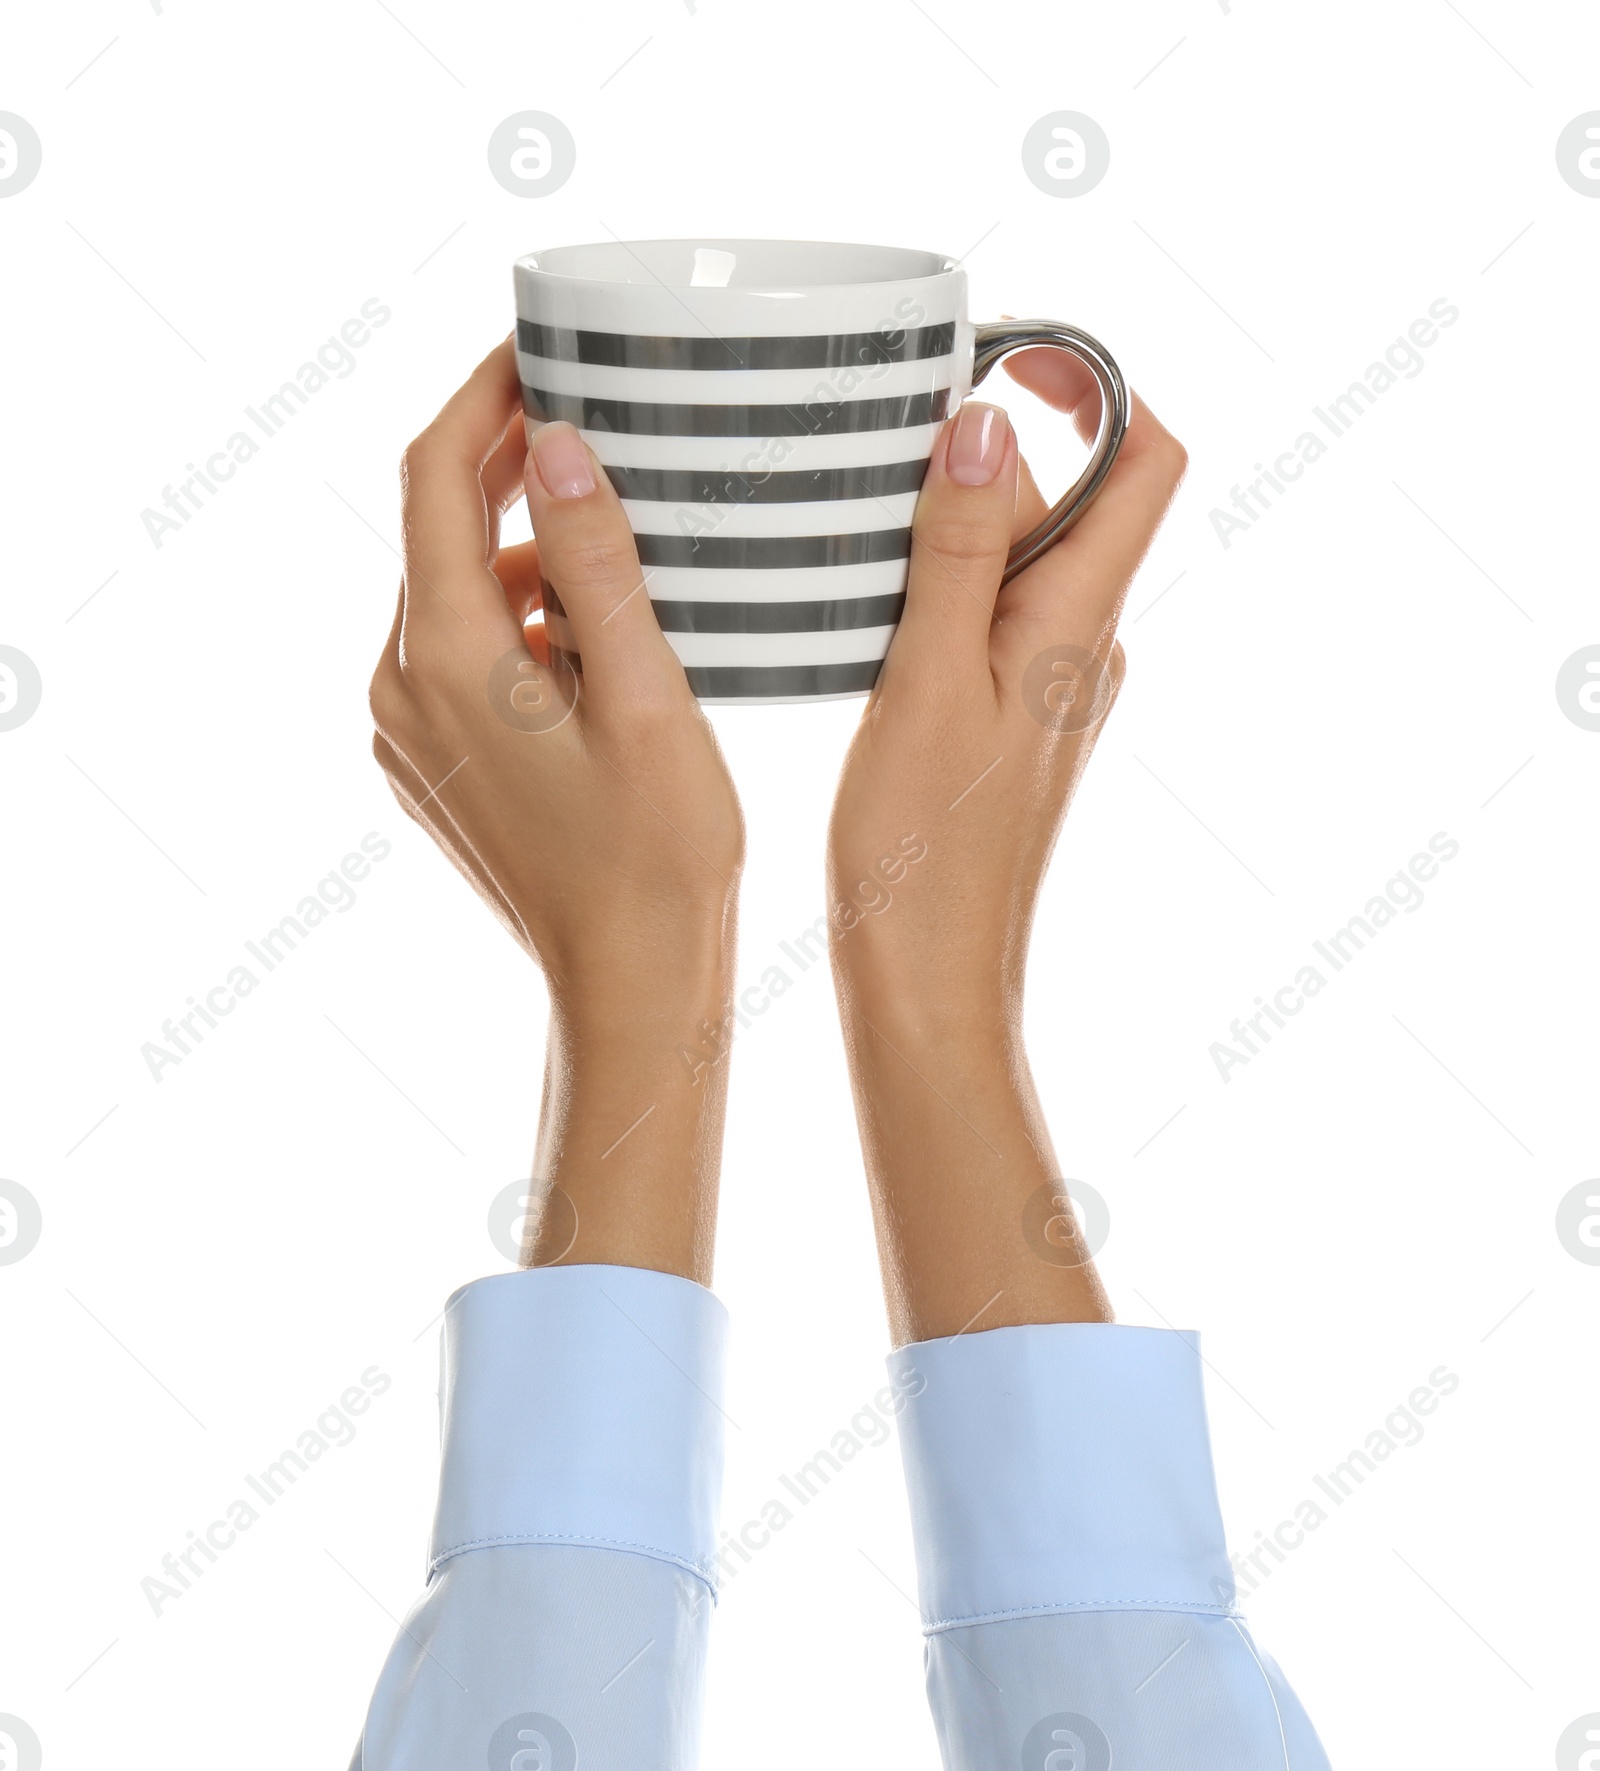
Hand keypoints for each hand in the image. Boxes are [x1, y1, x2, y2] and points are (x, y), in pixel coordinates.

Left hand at [369, 339, 743, 1280]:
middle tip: (590, 409)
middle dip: (507, 464)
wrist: (625, 984)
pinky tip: (597, 632)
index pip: (436, 480)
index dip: (483, 398)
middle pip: (438, 531)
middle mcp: (402, 687)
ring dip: (525, 551)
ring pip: (455, 595)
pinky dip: (522, 620)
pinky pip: (465, 658)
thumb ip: (595, 563)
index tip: (539, 350)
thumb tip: (559, 444)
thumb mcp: (643, 694)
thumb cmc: (654, 856)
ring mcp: (410, 733)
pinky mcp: (437, 766)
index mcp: (446, 657)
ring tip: (620, 533)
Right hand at [826, 358, 1186, 1341]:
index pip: (1147, 461)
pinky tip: (858, 600)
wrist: (929, 982)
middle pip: (1071, 497)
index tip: (1006, 356)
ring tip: (854, 512)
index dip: (1100, 385)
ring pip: (1018, 558)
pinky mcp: (1000, 720)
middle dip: (990, 448)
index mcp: (1078, 626)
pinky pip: (983, 615)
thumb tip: (991, 424)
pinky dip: (934, 582)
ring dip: (952, 518)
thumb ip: (964, 552)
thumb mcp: (929, 683)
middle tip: (881, 435)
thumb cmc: (927, 855)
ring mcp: (1041, 686)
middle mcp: (1078, 647)